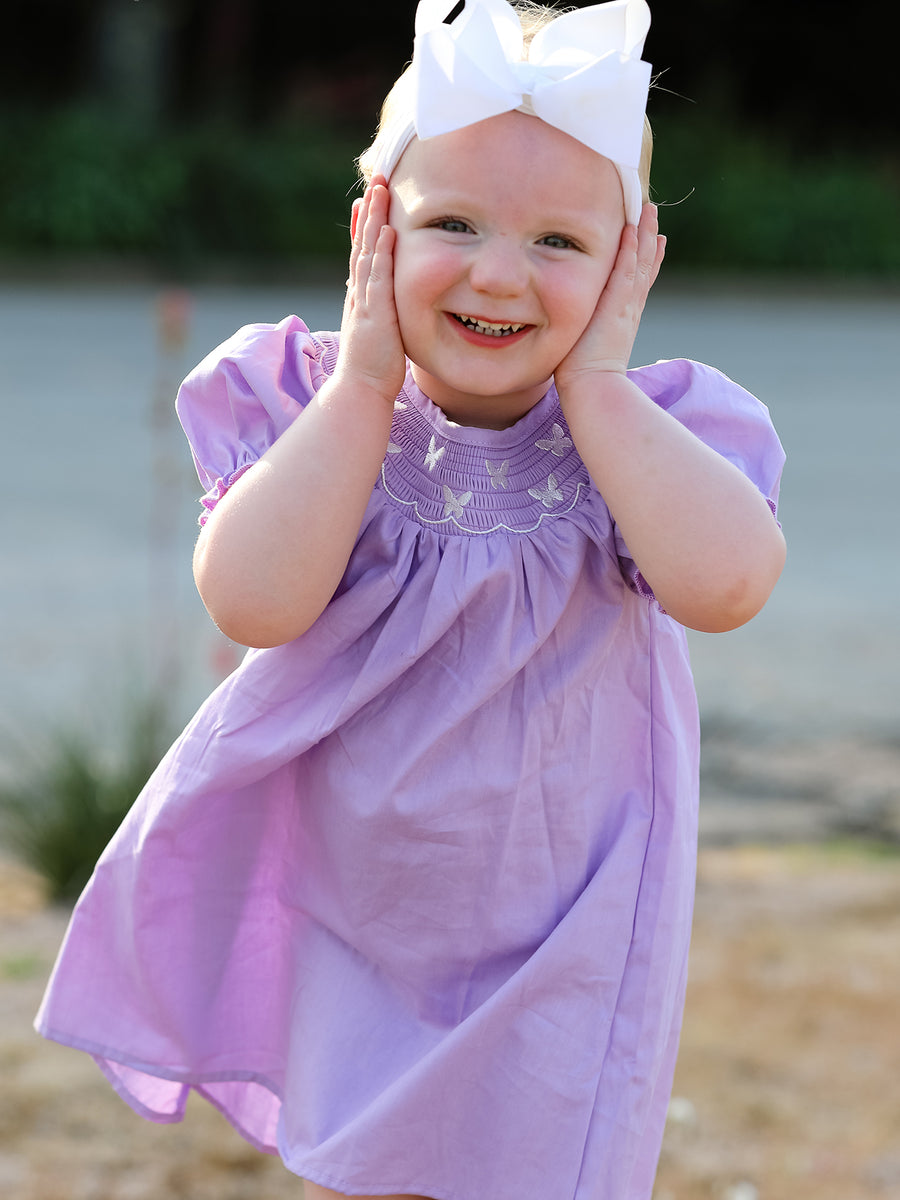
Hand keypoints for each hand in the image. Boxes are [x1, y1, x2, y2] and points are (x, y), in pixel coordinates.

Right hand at [336, 177, 406, 402]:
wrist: (361, 389)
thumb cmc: (374, 368)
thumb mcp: (380, 333)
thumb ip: (382, 314)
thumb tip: (387, 306)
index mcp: (361, 297)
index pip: (362, 254)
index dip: (364, 226)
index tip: (367, 201)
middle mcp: (359, 292)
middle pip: (362, 243)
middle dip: (369, 210)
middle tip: (375, 179)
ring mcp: (364, 300)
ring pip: (367, 251)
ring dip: (373, 219)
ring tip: (379, 190)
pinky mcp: (374, 312)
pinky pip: (378, 276)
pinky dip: (381, 251)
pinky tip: (386, 230)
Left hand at [555, 203, 664, 390]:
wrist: (592, 388)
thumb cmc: (583, 379)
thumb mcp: (586, 348)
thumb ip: (584, 333)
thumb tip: (573, 332)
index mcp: (623, 319)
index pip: (637, 283)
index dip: (646, 260)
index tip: (654, 240)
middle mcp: (629, 309)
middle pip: (644, 267)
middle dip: (649, 240)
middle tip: (653, 216)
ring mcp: (625, 306)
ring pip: (640, 263)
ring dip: (644, 235)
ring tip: (649, 212)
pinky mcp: (616, 306)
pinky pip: (625, 271)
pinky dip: (630, 250)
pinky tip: (632, 230)